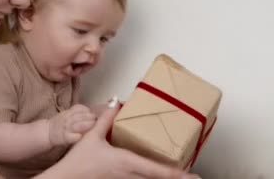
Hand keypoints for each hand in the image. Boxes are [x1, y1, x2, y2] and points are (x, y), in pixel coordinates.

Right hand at [45, 97, 200, 178]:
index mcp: (126, 162)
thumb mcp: (92, 136)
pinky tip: (154, 173)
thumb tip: (116, 102)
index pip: (157, 170)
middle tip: (195, 177)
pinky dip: (151, 176)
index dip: (177, 173)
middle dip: (177, 178)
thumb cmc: (78, 161)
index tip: (193, 175)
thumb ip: (106, 118)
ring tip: (181, 174)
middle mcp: (129, 175)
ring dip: (164, 177)